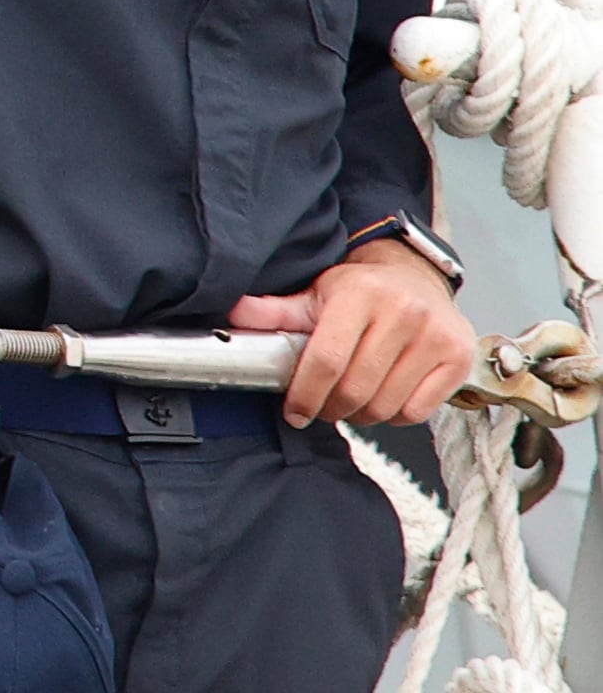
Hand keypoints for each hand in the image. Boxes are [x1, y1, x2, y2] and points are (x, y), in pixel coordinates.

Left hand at [229, 236, 480, 428]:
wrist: (417, 277)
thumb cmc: (361, 291)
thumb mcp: (316, 295)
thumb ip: (276, 312)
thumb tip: (233, 316)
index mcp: (361, 294)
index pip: (326, 360)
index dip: (305, 395)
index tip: (294, 413)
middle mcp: (404, 312)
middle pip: (355, 389)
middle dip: (330, 409)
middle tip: (322, 408)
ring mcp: (436, 336)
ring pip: (385, 405)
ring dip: (361, 416)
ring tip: (351, 402)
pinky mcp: (458, 358)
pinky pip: (417, 411)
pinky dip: (394, 416)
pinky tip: (385, 397)